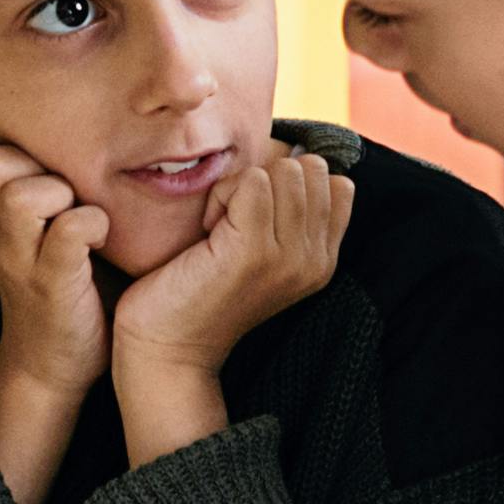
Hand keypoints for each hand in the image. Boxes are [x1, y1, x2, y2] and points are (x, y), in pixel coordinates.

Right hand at [0, 131, 111, 503]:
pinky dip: (90, 223)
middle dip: (26, 156)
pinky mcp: (54, 283)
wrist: (49, 362)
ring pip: (19, 194)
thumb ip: (7, 179)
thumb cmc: (48, 279)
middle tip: (57, 179)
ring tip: (75, 207)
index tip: (21, 150)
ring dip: (56, 190)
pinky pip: (67, 232)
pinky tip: (99, 234)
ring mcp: (20, 259)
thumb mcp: (14, 225)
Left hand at [109, 140, 349, 393]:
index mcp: (322, 260)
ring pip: (283, 170)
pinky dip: (222, 194)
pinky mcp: (256, 250)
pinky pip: (252, 180)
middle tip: (231, 223)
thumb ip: (286, 213)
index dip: (287, 183)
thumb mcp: (258, 250)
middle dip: (265, 181)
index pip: (335, 182)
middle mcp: (315, 260)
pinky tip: (207, 231)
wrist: (168, 348)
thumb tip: (293, 155)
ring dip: (240, 187)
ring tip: (218, 228)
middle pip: (309, 169)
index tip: (253, 220)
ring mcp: (290, 256)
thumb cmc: (199, 290)